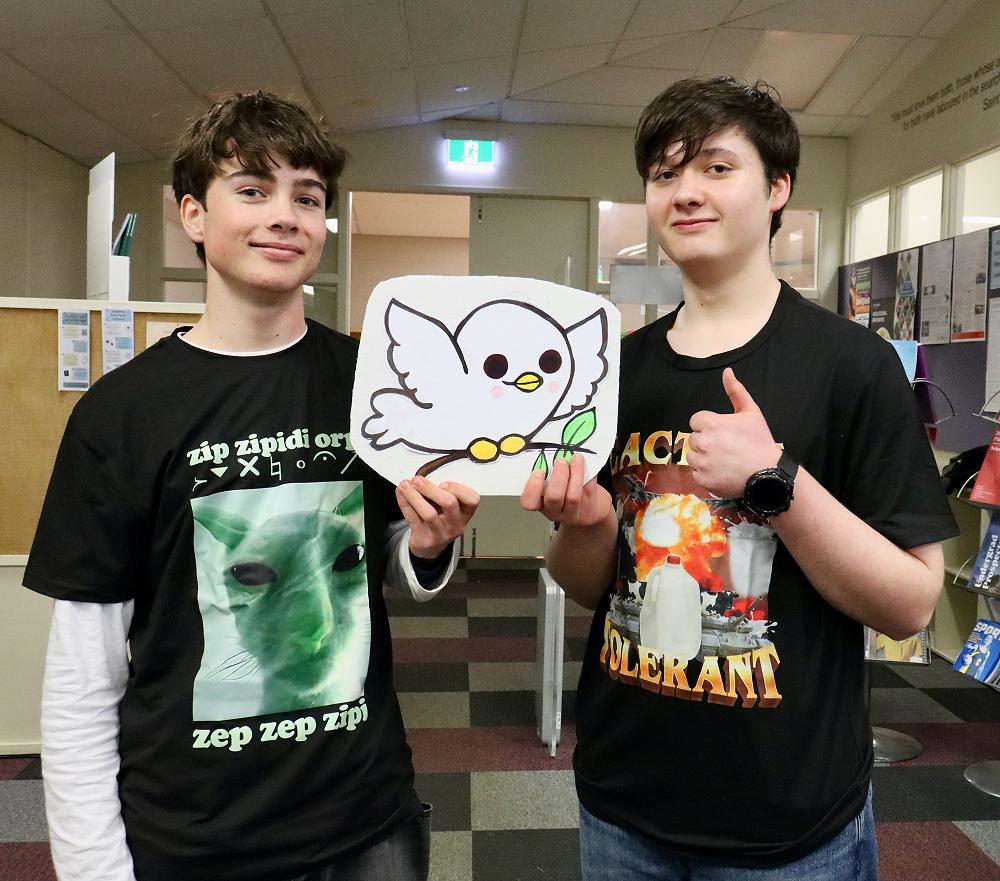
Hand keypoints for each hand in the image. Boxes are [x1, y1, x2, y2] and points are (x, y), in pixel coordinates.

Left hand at [398, 476, 479, 558]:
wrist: (430, 547)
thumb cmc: (440, 522)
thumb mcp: (448, 510)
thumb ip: (441, 493)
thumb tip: (423, 478)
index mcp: (465, 514)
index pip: (472, 499)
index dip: (458, 488)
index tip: (443, 483)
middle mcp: (455, 524)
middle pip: (449, 503)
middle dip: (431, 489)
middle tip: (418, 480)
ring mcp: (440, 533)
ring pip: (429, 513)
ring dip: (415, 496)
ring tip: (406, 485)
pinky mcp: (424, 538)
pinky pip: (413, 519)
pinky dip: (405, 503)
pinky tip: (401, 493)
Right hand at [520, 452, 613, 526]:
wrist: (586, 508)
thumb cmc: (564, 491)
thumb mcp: (550, 485)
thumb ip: (548, 473)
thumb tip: (553, 451)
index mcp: (539, 503)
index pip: (529, 502)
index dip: (533, 488)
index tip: (539, 471)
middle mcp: (554, 511)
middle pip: (554, 498)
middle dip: (558, 476)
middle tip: (560, 461)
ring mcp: (572, 512)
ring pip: (573, 496)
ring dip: (575, 473)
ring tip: (576, 458)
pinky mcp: (589, 508)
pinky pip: (588, 490)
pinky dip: (587, 474)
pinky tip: (585, 463)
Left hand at [687, 368, 779, 497]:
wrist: (768, 473)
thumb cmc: (760, 441)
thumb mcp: (751, 412)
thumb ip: (736, 391)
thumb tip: (727, 372)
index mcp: (710, 423)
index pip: (696, 421)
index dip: (708, 426)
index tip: (722, 433)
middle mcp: (702, 442)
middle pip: (693, 438)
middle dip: (705, 441)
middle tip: (725, 448)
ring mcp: (701, 463)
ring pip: (692, 456)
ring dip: (703, 458)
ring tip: (723, 460)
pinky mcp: (702, 480)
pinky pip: (696, 474)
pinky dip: (705, 474)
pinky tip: (722, 472)